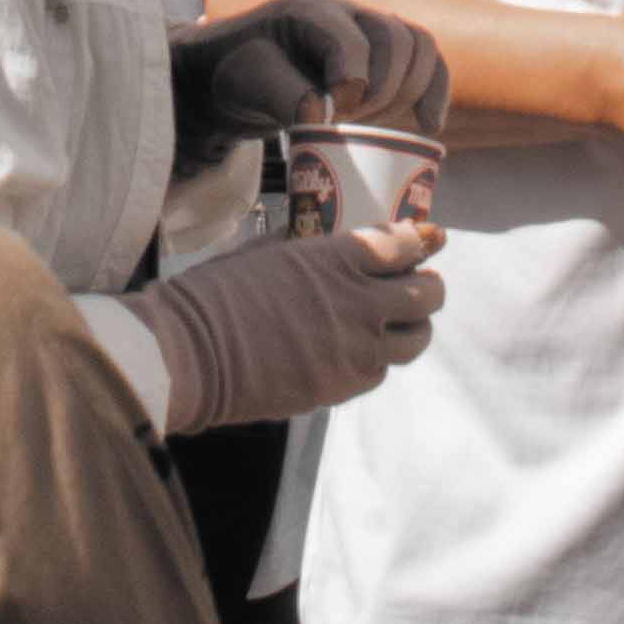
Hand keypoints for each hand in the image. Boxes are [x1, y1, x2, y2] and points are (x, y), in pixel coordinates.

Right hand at [135, 218, 445, 433]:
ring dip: (415, 327)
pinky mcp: (342, 387)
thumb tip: (320, 236)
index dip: (422, 240)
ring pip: (415, 340)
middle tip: (420, 282)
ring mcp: (355, 349)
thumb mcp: (265, 250)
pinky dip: (379, 358)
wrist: (193, 353)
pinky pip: (380, 370)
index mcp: (336, 258)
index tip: (427, 237)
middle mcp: (357, 302)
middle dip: (430, 285)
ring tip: (403, 322)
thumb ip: (303, 244)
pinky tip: (363, 350)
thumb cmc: (217, 292)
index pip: (404, 244)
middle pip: (426, 295)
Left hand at [171, 0, 451, 154]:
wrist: (235, 75)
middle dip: (381, 89)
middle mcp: (345, 10)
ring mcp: (367, 28)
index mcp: (309, 10)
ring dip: (408, 89)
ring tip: (375, 122)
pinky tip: (428, 124)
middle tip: (352, 120)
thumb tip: (322, 116)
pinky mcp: (381, 54)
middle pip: (394, 38)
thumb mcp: (248, 85)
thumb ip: (284, 97)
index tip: (332, 118)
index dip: (351, 83)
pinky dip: (434, 89)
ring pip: (418, 43)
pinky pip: (426, 59)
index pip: (351, 41)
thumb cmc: (240, 75)